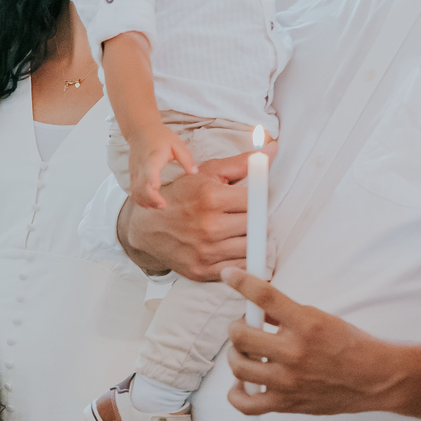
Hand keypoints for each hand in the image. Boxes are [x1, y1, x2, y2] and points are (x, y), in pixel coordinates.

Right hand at [118, 143, 278, 280]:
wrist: (146, 226)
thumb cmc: (180, 196)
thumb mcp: (208, 173)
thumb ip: (242, 163)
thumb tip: (274, 150)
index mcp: (210, 198)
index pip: (255, 201)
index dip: (258, 200)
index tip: (252, 201)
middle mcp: (208, 226)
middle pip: (256, 226)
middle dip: (255, 221)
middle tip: (247, 218)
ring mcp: (205, 251)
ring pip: (250, 248)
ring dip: (250, 241)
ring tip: (241, 233)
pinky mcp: (202, 270)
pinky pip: (238, 268)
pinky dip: (241, 260)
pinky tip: (234, 249)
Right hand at [127, 122, 197, 209]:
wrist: (139, 130)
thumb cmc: (160, 136)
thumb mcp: (177, 143)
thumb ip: (186, 158)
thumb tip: (195, 172)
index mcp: (153, 156)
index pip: (150, 168)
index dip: (152, 178)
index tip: (156, 187)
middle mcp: (141, 165)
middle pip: (141, 185)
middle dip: (151, 198)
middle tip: (163, 205)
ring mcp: (135, 171)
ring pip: (136, 191)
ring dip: (145, 201)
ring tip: (158, 206)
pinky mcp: (132, 175)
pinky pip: (133, 191)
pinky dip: (140, 200)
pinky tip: (149, 204)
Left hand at [220, 267, 420, 420]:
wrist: (376, 379)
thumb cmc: (351, 347)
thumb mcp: (323, 319)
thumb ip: (289, 315)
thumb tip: (259, 311)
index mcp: (307, 324)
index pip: (265, 297)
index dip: (242, 283)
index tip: (228, 275)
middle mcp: (295, 352)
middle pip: (240, 335)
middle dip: (237, 327)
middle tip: (245, 328)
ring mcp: (288, 380)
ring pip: (238, 366)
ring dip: (236, 356)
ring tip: (246, 354)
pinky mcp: (287, 403)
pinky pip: (246, 403)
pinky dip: (237, 394)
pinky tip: (242, 386)